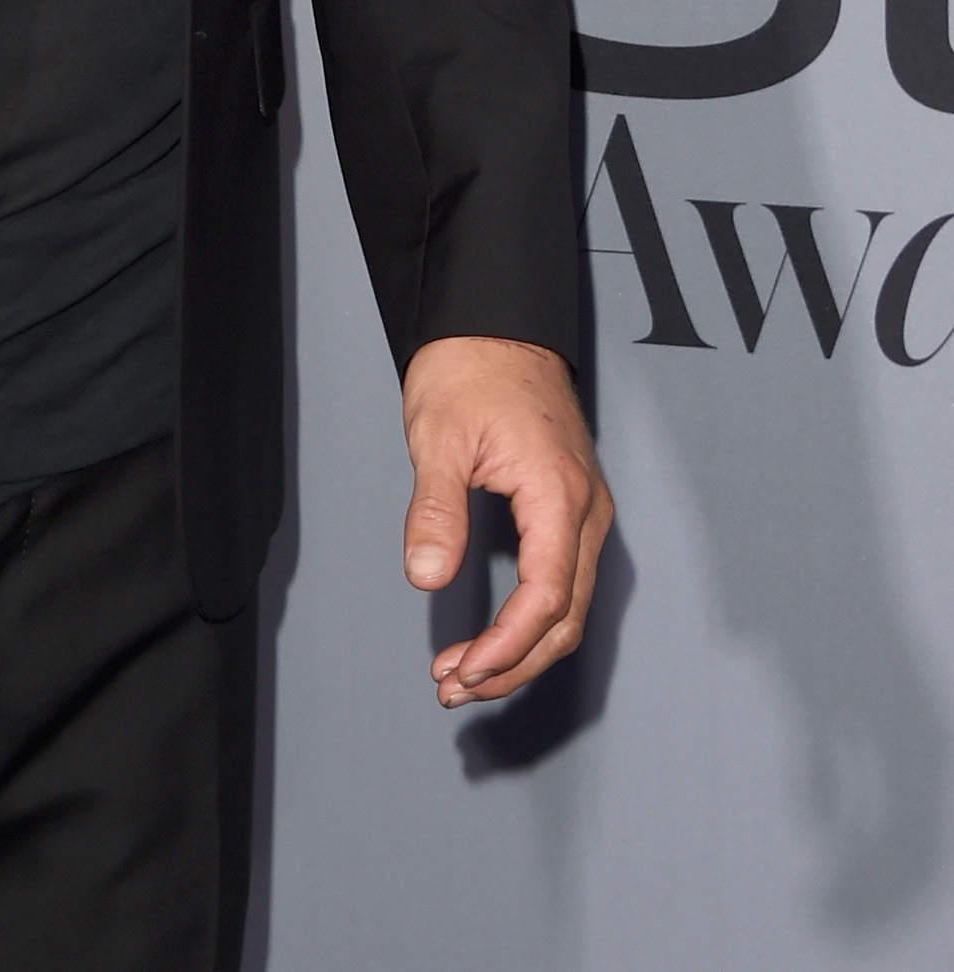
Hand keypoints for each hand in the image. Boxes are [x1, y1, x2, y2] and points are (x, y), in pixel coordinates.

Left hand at [400, 335, 611, 707]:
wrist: (495, 323)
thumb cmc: (470, 369)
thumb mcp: (439, 435)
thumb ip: (436, 509)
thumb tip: (426, 577)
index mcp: (560, 494)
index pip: (546, 597)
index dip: (507, 645)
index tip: (464, 671)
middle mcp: (585, 510)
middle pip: (564, 617)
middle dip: (512, 663)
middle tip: (454, 687)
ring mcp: (584, 510)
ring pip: (568, 606)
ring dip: (521, 649)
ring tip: (465, 675)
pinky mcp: (570, 508)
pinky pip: (563, 581)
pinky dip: (531, 620)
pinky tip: (494, 636)